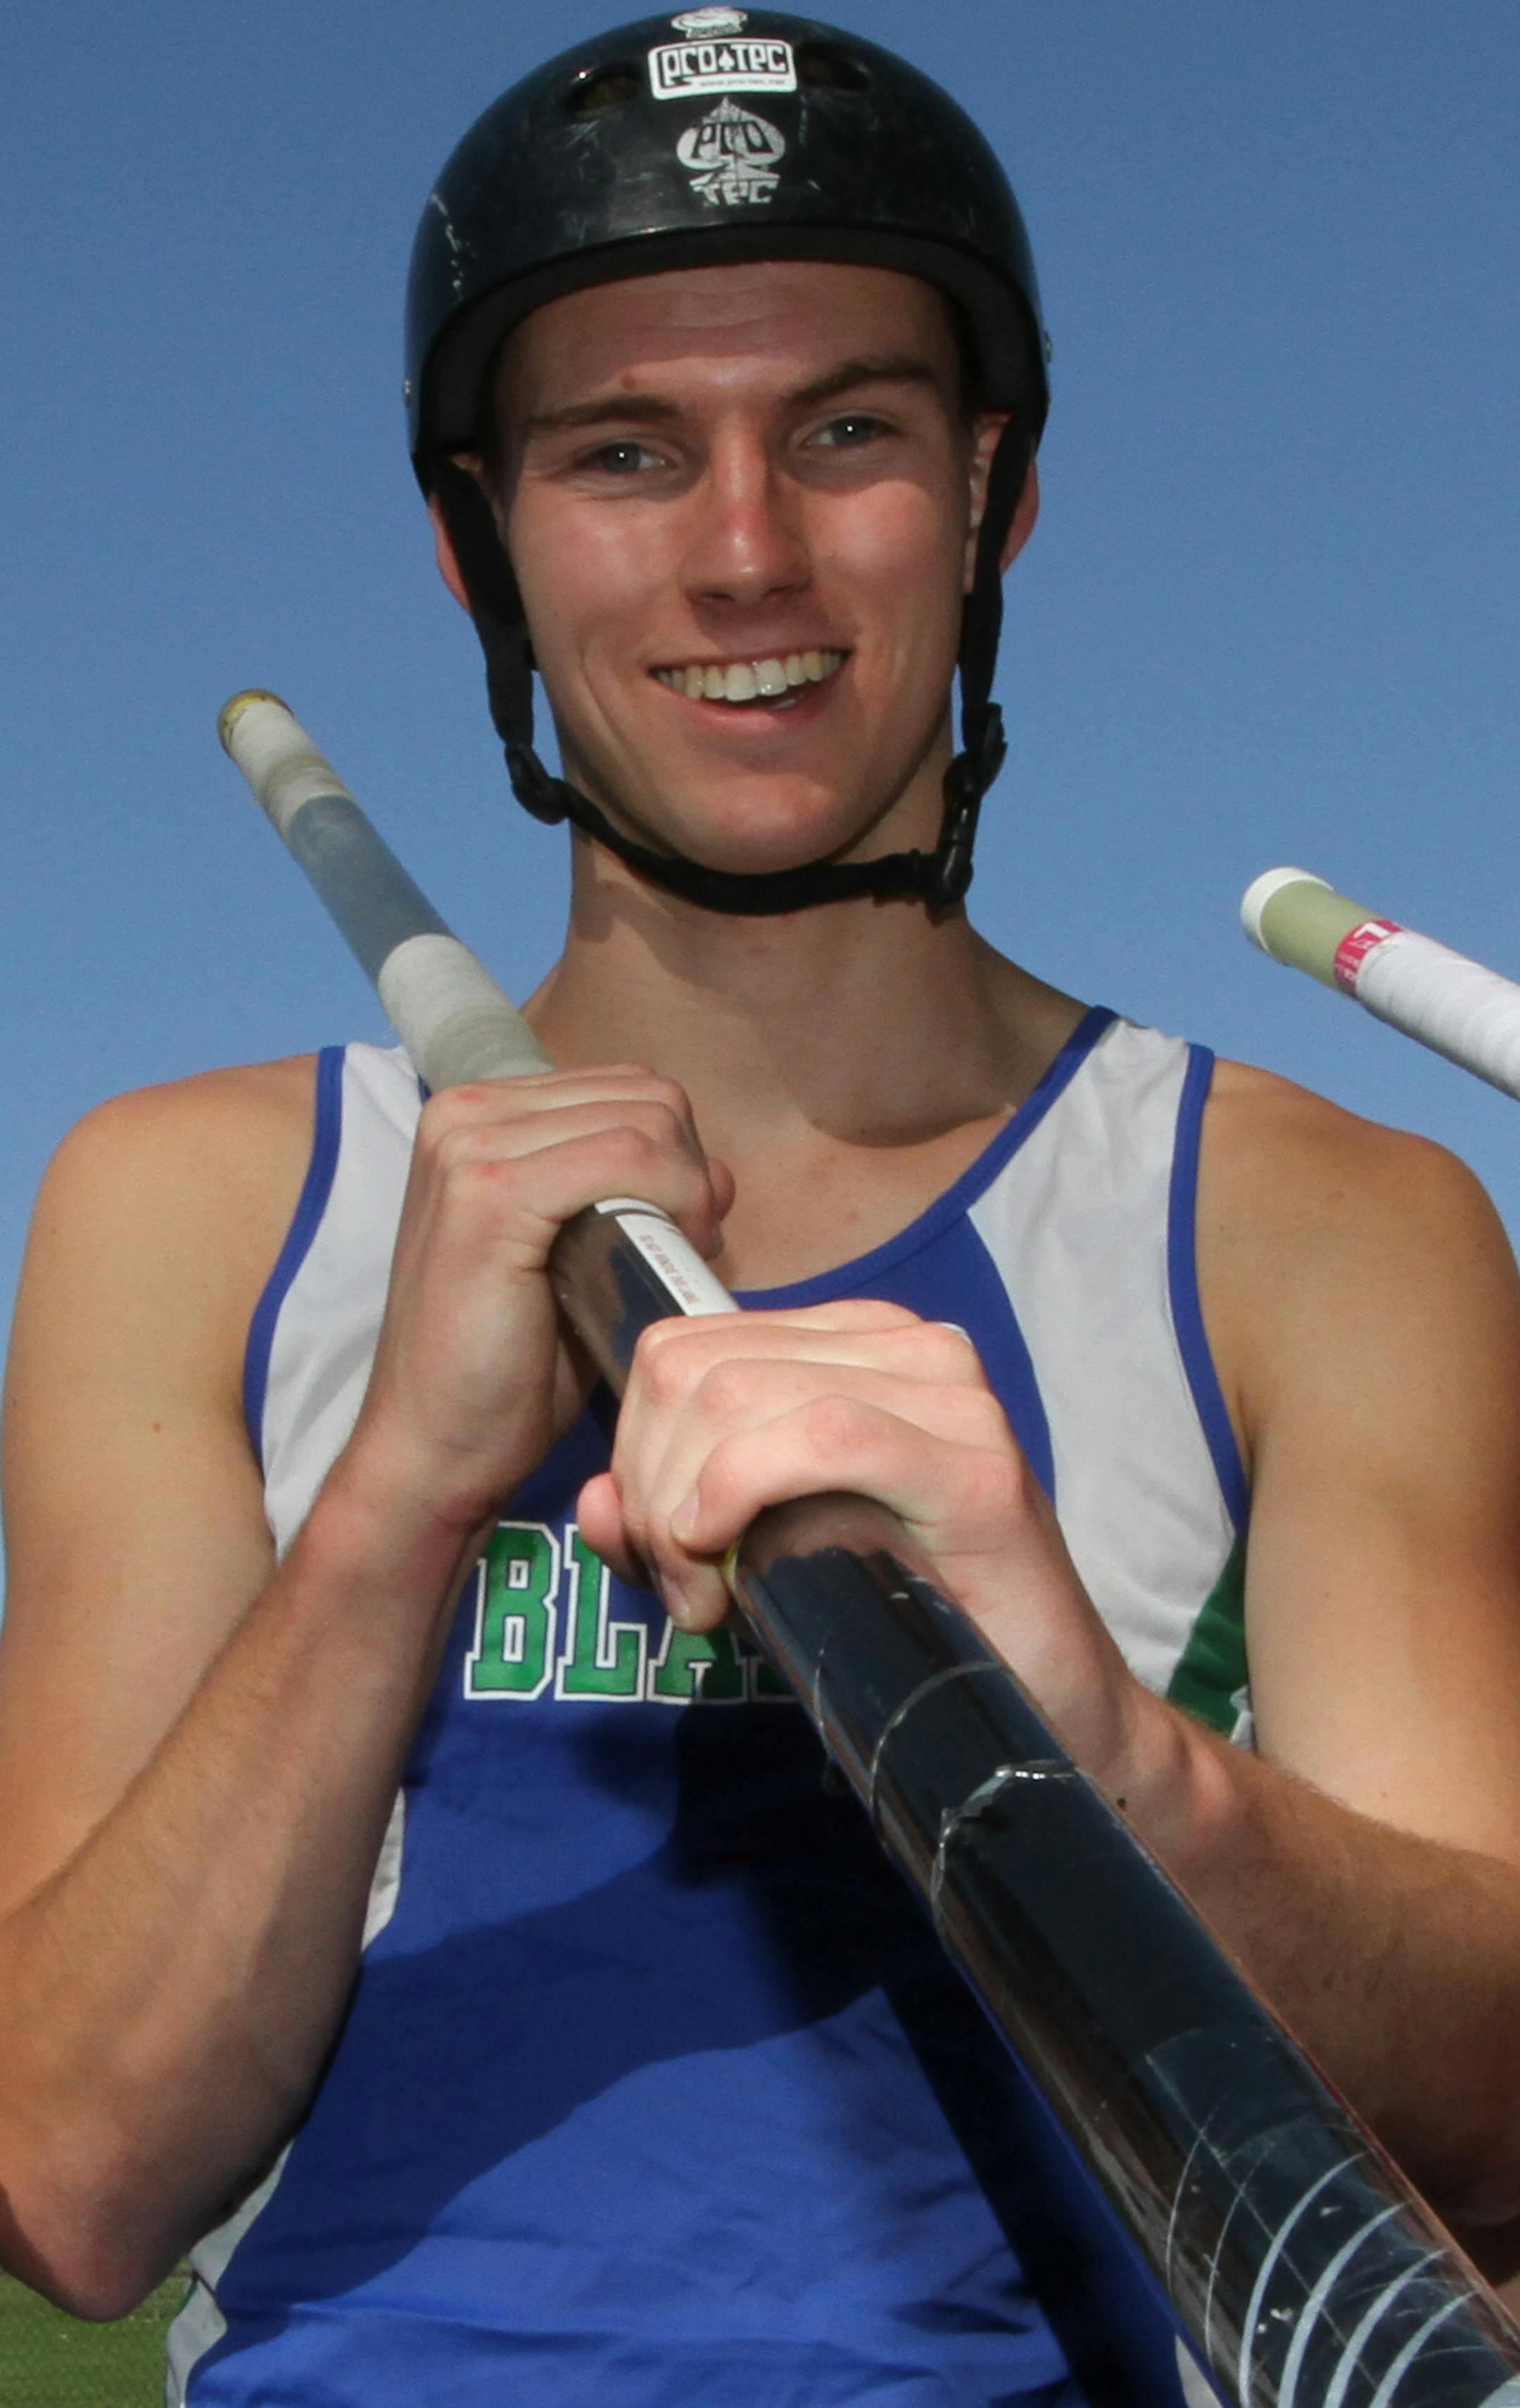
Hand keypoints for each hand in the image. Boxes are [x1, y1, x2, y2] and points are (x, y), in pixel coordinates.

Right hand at [342, 1066, 732, 1539]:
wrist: (435, 1449)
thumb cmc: (510, 1366)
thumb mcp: (577, 1254)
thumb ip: (632, 1194)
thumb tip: (715, 1170)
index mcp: (478, 1116)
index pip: (627, 1087)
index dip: (678, 1156)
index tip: (682, 1231)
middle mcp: (465, 1113)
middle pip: (645, 1095)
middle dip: (689, 1171)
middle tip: (685, 1250)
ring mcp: (470, 1148)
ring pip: (644, 1121)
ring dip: (687, 1191)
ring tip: (669, 1260)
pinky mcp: (490, 1195)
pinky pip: (626, 1157)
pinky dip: (673, 1201)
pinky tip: (664, 1257)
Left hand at [578, 1298, 1155, 1784]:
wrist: (1047, 1720)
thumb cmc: (906, 1634)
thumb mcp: (762, 1564)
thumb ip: (670, 1523)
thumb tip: (596, 1499)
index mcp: (853, 1346)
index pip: (683, 1349)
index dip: (636, 1451)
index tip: (661, 1557)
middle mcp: (906, 1346)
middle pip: (691, 1368)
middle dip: (650, 1486)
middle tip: (685, 1594)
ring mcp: (949, 1394)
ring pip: (736, 1393)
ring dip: (684, 1507)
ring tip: (711, 1601)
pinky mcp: (977, 1463)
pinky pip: (822, 1433)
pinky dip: (742, 1487)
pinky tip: (724, 1553)